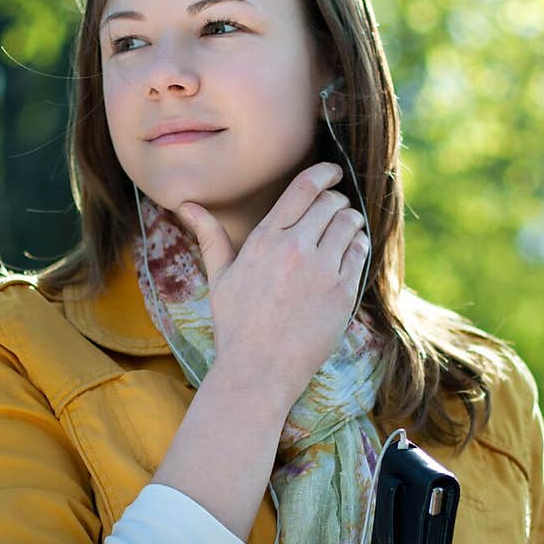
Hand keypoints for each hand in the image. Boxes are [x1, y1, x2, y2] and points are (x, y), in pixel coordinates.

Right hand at [177, 162, 368, 405]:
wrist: (259, 370)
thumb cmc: (236, 325)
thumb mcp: (219, 277)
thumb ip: (210, 236)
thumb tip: (184, 205)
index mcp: (264, 239)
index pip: (303, 188)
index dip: (323, 173)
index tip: (333, 172)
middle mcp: (295, 249)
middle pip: (331, 202)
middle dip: (336, 201)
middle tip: (336, 210)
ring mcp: (322, 270)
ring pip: (350, 223)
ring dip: (351, 220)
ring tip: (346, 229)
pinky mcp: (342, 292)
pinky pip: (360, 252)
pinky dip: (358, 245)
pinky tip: (349, 253)